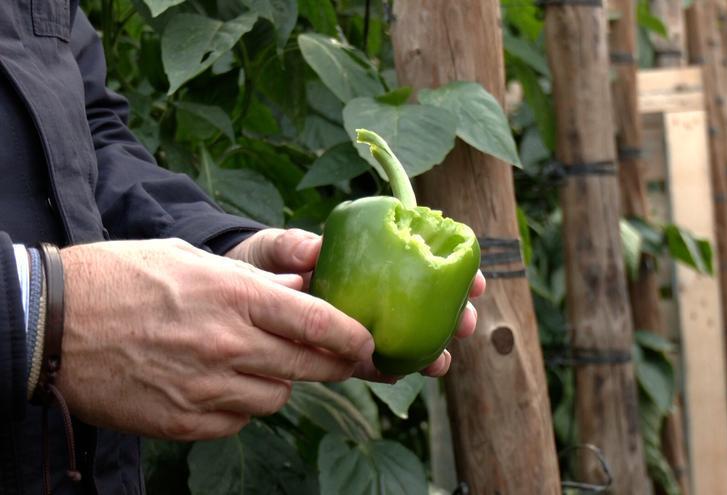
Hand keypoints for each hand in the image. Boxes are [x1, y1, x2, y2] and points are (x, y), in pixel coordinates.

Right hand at [57, 238, 373, 440]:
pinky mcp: (185, 421)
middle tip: (340, 359)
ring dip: (278, 381)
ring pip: (278, 397)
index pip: (320, 323)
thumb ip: (251, 280)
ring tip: (253, 362)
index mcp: (234, 295)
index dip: (355, 337)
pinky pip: (239, 420)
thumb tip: (298, 288)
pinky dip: (240, 405)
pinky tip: (218, 384)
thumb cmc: (120, 278)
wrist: (51, 324)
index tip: (369, 343)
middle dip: (335, 364)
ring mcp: (207, 388)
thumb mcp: (191, 260)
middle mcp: (229, 344)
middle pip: (311, 366)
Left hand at [226, 228, 486, 380]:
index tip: (475, 279)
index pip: (416, 260)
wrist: (227, 296)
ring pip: (399, 337)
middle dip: (448, 314)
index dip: (449, 268)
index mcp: (363, 262)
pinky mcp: (333, 352)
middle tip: (466, 323)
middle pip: (418, 302)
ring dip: (424, 348)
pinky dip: (382, 368)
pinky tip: (398, 374)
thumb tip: (312, 251)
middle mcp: (366, 294)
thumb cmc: (257, 263)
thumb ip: (290, 247)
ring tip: (441, 361)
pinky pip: (362, 362)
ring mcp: (354, 325)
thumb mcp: (271, 248)